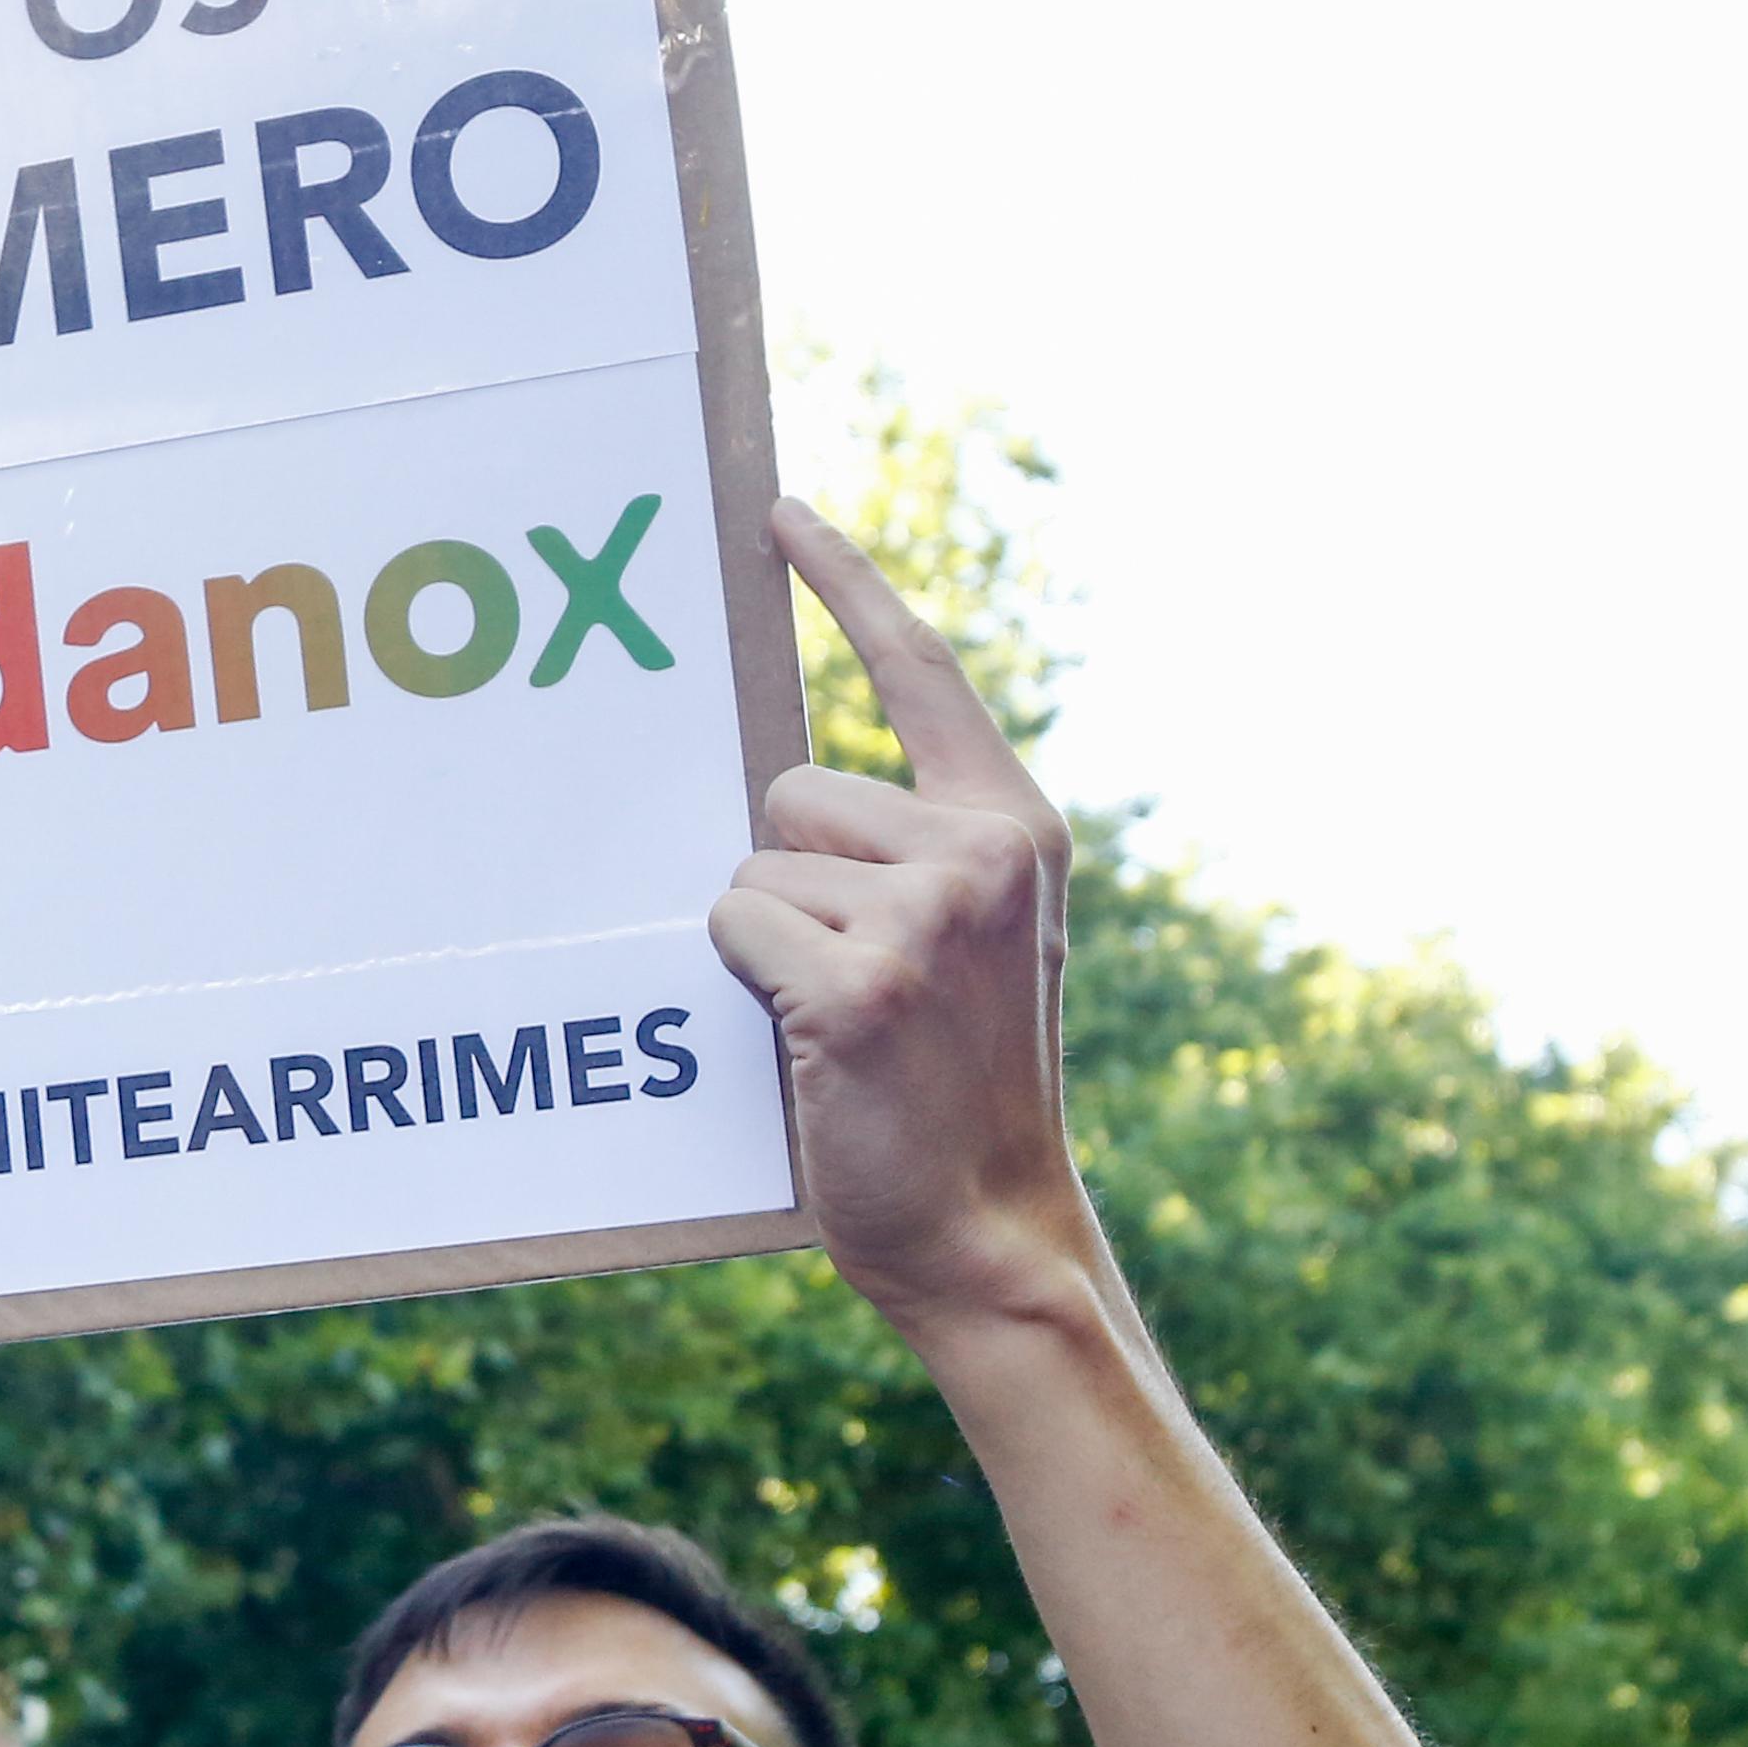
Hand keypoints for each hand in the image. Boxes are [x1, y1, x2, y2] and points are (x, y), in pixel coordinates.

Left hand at [707, 498, 1106, 1339]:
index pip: (920, 669)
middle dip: (789, 874)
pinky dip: (744, 984)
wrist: (991, 1233)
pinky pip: (731, 923)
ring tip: (845, 1023)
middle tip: (856, 980)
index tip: (776, 513)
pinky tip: (818, 1047)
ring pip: (753, 861)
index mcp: (1016, 828)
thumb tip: (781, 791)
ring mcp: (925, 915)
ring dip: (769, 939)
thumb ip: (916, 850)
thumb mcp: (972, 941)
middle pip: (789, 787)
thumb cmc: (955, 1089)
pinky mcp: (857, 983)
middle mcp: (982, 852)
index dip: (844, 582)